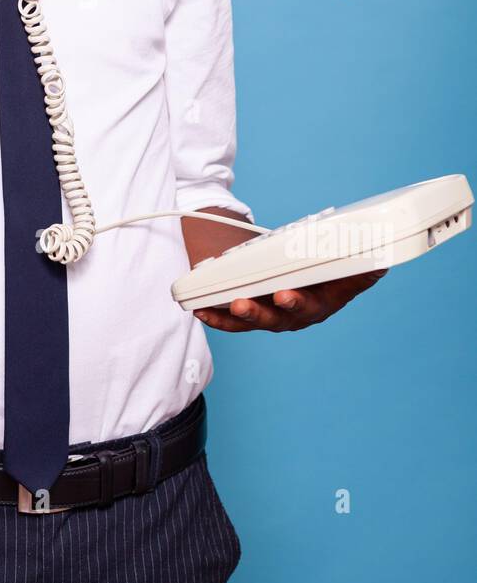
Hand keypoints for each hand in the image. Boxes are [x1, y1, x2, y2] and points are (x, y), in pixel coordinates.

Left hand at [193, 268, 388, 331]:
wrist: (306, 269)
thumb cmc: (328, 269)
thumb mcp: (347, 267)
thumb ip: (360, 267)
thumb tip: (382, 262)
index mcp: (321, 304)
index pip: (311, 307)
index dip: (297, 303)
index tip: (285, 295)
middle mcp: (296, 315)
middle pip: (279, 317)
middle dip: (260, 311)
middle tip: (245, 302)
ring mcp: (272, 316)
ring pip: (254, 320)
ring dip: (238, 315)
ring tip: (223, 305)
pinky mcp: (251, 314)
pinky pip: (232, 320)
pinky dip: (217, 316)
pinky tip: (201, 310)